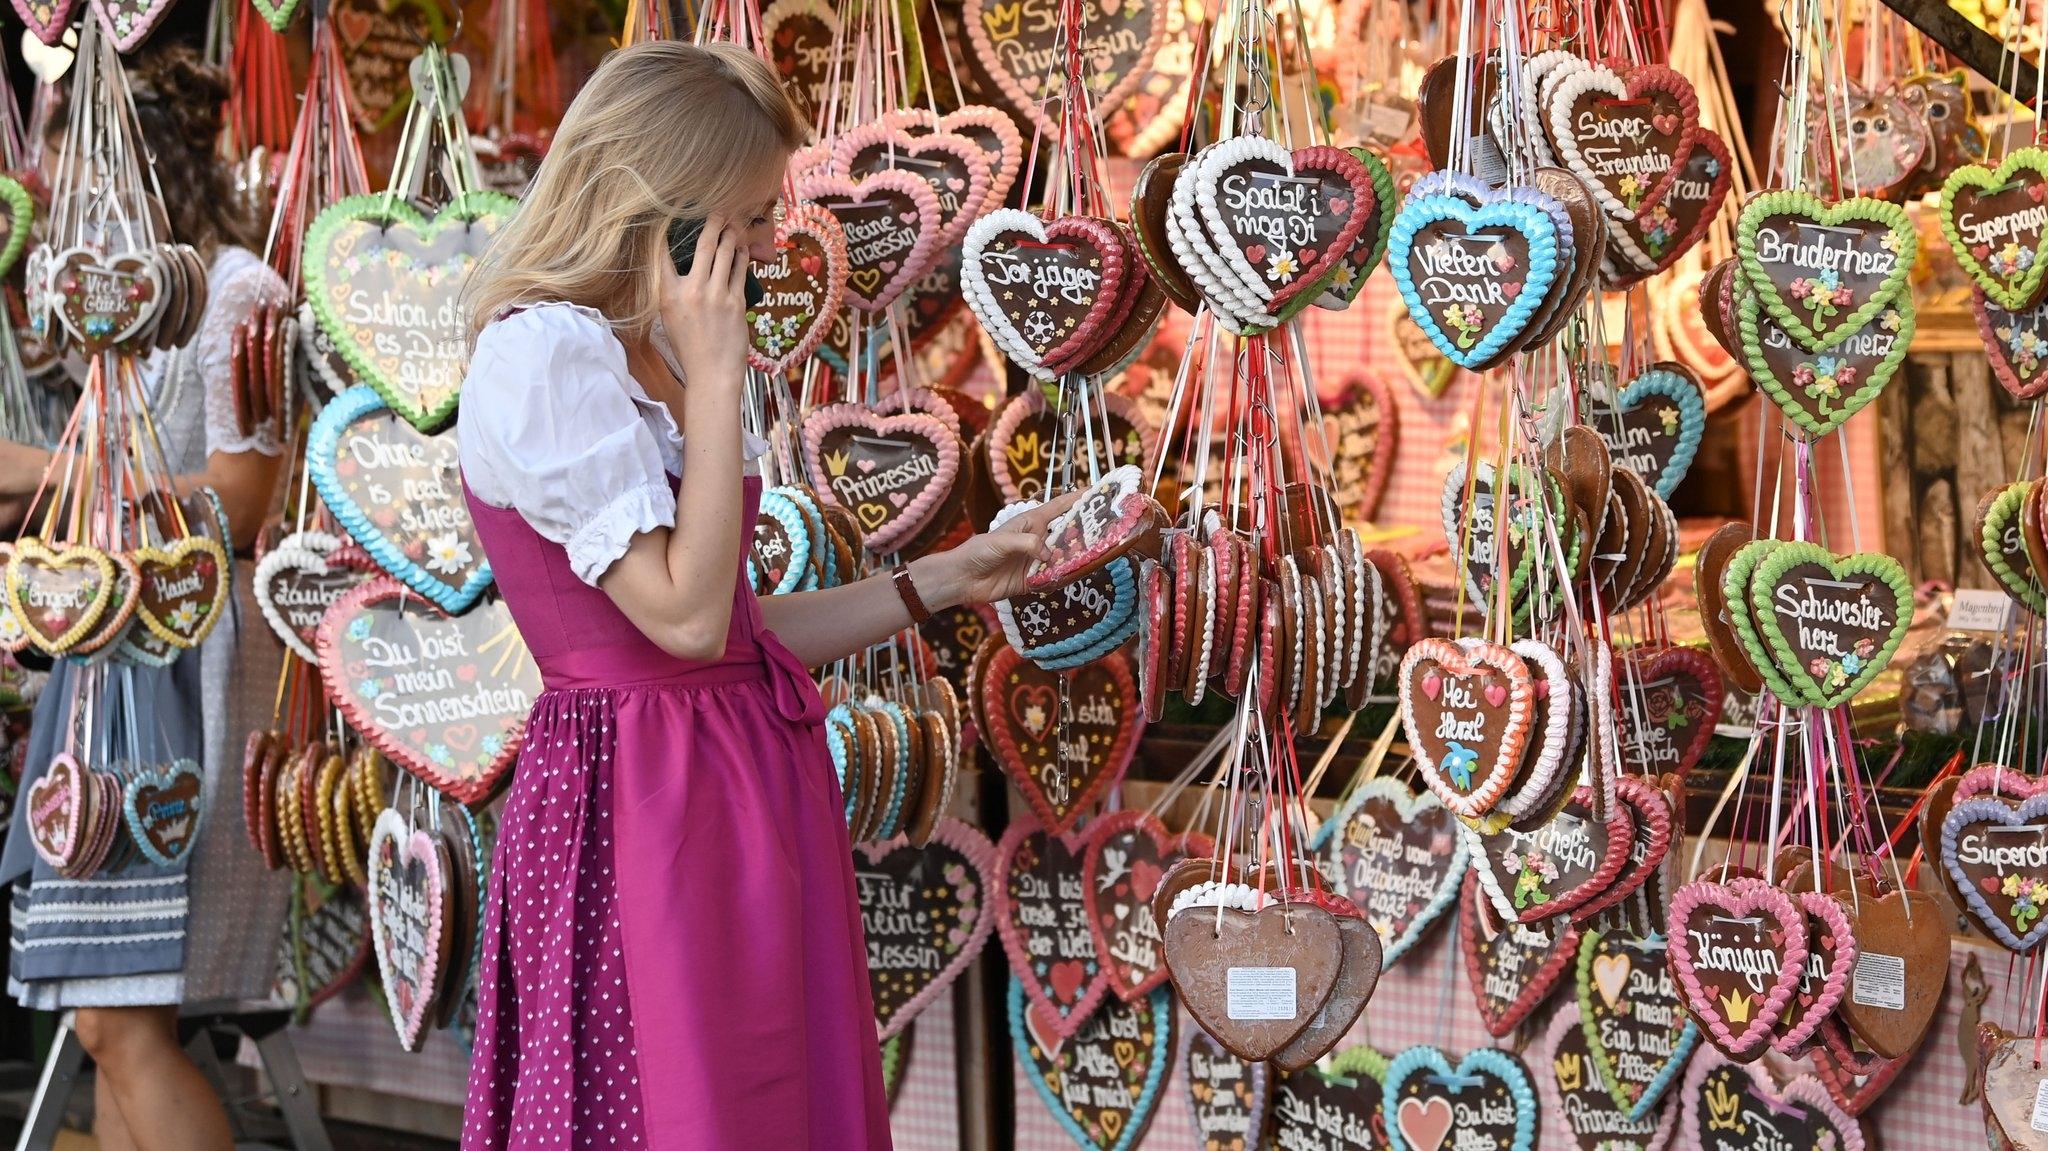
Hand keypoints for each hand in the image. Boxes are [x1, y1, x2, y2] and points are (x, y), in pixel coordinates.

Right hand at [658, 218, 749, 392]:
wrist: (712, 374)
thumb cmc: (689, 348)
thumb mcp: (669, 318)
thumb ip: (672, 291)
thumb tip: (680, 267)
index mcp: (668, 295)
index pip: (662, 253)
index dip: (667, 230)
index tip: (672, 213)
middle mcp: (692, 290)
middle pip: (703, 244)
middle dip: (713, 222)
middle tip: (718, 209)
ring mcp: (716, 295)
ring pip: (726, 252)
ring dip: (731, 234)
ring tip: (733, 222)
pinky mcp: (737, 302)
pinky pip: (740, 270)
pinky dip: (741, 255)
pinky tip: (742, 247)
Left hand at [911, 490, 1082, 608]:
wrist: (963, 578)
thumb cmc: (979, 550)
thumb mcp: (1002, 541)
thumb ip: (1027, 543)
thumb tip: (1049, 554)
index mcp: (1032, 522)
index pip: (1060, 507)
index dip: (1078, 498)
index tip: (1099, 491)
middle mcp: (1039, 539)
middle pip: (1068, 532)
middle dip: (1087, 530)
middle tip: (1109, 530)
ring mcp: (1037, 560)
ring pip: (1065, 556)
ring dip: (1078, 556)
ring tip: (1099, 553)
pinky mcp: (1034, 580)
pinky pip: (1055, 578)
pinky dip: (1065, 577)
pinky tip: (1077, 576)